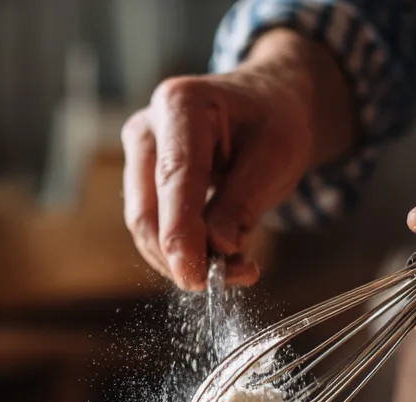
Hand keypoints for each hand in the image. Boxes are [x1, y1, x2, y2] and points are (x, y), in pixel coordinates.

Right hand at [121, 29, 354, 290]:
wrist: (268, 105)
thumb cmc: (274, 122)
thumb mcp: (275, 158)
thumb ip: (242, 204)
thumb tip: (218, 250)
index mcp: (181, 105)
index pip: (174, 179)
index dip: (180, 234)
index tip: (196, 276)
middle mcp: (147, 129)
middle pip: (147, 212)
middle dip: (180, 257)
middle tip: (224, 281)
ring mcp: (139, 157)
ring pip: (146, 228)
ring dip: (182, 261)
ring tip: (233, 269)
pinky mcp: (142, 184)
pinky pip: (154, 230)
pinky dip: (182, 253)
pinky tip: (216, 259)